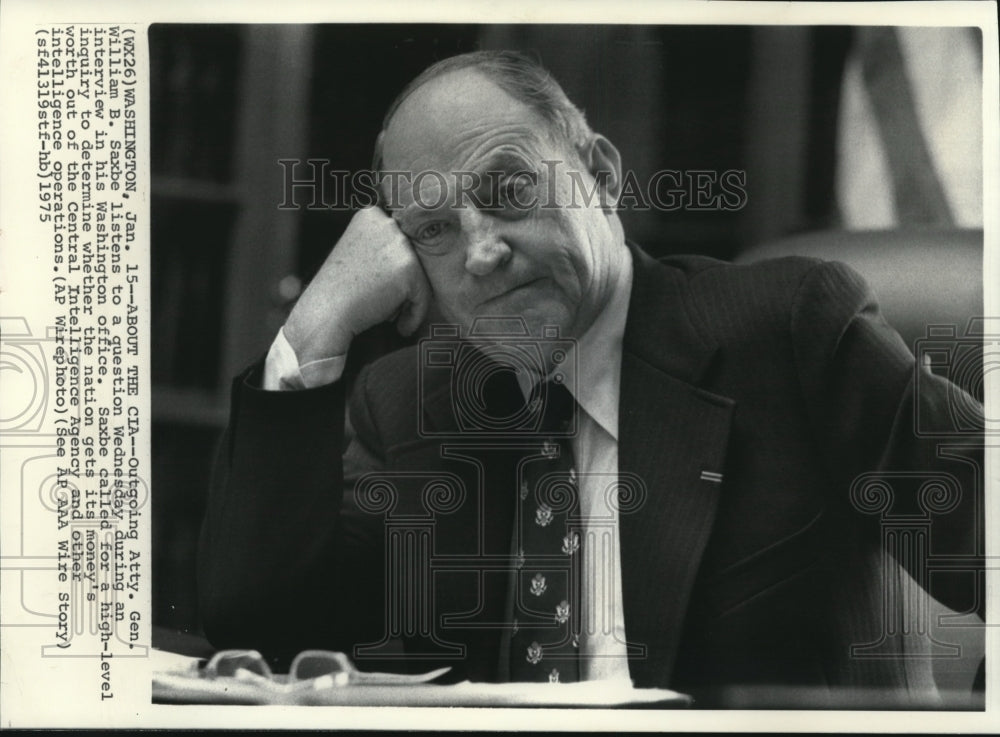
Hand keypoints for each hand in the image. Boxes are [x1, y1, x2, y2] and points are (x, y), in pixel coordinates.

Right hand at [283, 207, 432, 363]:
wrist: (327, 312)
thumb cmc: (338, 290)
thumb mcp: (355, 253)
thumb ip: (382, 248)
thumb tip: (412, 257)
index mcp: (371, 216)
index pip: (397, 244)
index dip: (390, 271)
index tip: (376, 287)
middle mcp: (387, 224)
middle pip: (410, 259)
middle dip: (399, 284)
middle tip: (381, 304)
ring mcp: (399, 244)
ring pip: (419, 277)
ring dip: (407, 299)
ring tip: (387, 313)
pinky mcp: (410, 267)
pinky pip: (423, 295)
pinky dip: (415, 314)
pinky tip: (401, 328)